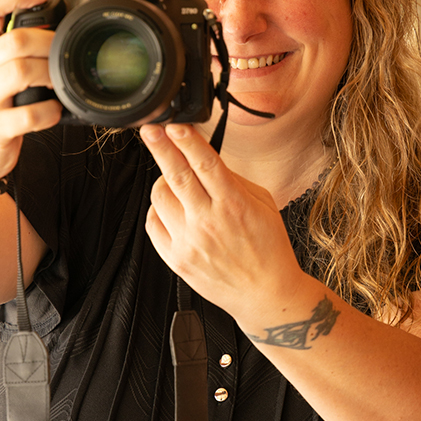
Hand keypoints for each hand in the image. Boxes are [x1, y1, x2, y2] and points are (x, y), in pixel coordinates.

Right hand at [0, 0, 62, 188]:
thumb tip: (62, 23)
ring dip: (51, 74)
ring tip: (62, 83)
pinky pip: (28, 115)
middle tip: (66, 53)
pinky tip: (55, 111)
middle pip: (15, 41)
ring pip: (20, 72)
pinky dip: (49, 112)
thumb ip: (19, 45)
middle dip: (49, 43)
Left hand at [139, 123, 303, 322]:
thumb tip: (206, 158)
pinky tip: (171, 207)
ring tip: (175, 180)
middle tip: (150, 130)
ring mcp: (189, 242)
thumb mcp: (263, 204)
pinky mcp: (176, 259)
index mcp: (234, 205)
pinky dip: (159, 209)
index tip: (175, 125)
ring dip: (163, 181)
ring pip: (160, 197)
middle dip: (160, 148)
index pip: (205, 164)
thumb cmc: (269, 249)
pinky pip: (153, 224)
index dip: (188, 141)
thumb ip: (234, 180)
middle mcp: (208, 222)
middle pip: (177, 176)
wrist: (266, 295)